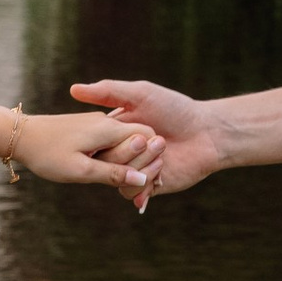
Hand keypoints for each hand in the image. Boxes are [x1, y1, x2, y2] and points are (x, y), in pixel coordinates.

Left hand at [11, 106, 165, 198]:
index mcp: (109, 129)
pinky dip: (113, 157)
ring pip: (125, 141)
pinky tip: (102, 172)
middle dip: (140, 161)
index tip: (142, 180)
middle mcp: (107, 122)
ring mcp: (97, 123)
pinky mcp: (88, 128)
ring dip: (125, 161)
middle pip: (140, 138)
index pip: (149, 137)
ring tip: (112, 181)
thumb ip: (112, 175)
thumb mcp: (80, 171)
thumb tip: (142, 180)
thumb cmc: (47, 154)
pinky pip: (111, 141)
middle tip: (129, 185)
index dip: (152, 159)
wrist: (20, 135)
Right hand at [69, 78, 223, 197]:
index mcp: (115, 132)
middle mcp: (122, 151)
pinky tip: (161, 170)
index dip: (98, 140)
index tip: (112, 133)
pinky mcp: (147, 186)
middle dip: (127, 151)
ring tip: (163, 151)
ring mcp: (134, 170)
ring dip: (138, 166)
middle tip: (155, 137)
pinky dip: (144, 183)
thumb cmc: (176, 108)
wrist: (208, 132)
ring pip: (116, 178)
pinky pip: (131, 192)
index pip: (93, 141)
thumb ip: (108, 91)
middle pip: (104, 161)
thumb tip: (73, 89)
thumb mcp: (140, 94)